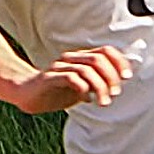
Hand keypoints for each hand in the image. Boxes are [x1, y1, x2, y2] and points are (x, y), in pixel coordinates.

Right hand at [15, 46, 131, 113]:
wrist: (26, 93)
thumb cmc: (56, 91)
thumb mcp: (82, 88)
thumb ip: (97, 85)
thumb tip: (117, 87)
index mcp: (80, 58)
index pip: (105, 51)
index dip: (119, 61)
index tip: (127, 77)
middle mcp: (71, 59)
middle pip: (98, 59)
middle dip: (111, 77)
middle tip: (115, 93)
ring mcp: (60, 67)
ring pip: (87, 70)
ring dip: (100, 87)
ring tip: (103, 102)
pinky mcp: (50, 78)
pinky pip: (71, 78)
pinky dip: (83, 88)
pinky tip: (86, 99)